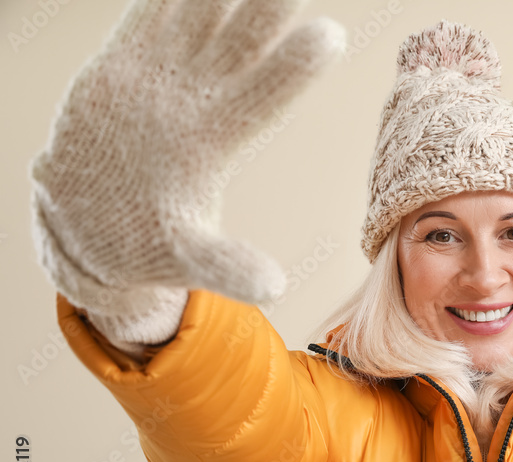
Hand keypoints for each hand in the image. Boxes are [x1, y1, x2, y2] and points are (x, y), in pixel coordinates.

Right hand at [30, 0, 343, 342]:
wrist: (87, 219)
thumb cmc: (148, 241)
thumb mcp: (188, 255)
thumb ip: (227, 264)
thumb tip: (274, 290)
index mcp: (219, 138)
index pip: (265, 96)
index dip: (293, 68)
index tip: (331, 36)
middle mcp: (200, 97)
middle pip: (242, 40)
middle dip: (267, 7)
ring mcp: (163, 74)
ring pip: (198, 14)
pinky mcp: (124, 62)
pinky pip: (147, 15)